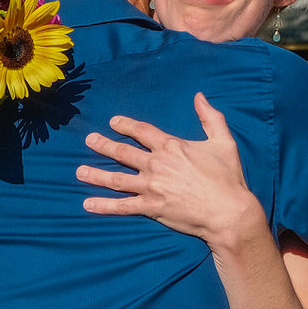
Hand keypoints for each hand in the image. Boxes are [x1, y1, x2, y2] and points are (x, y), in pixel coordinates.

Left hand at [76, 93, 262, 246]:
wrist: (229, 212)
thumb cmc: (228, 177)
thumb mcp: (223, 142)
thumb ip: (210, 117)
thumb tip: (200, 96)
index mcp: (172, 146)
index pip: (142, 131)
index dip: (126, 125)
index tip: (113, 122)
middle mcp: (157, 164)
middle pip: (123, 152)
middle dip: (103, 145)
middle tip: (89, 140)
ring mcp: (151, 187)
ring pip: (117, 179)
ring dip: (96, 175)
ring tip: (79, 172)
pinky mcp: (151, 208)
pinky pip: (122, 207)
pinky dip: (104, 206)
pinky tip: (87, 204)